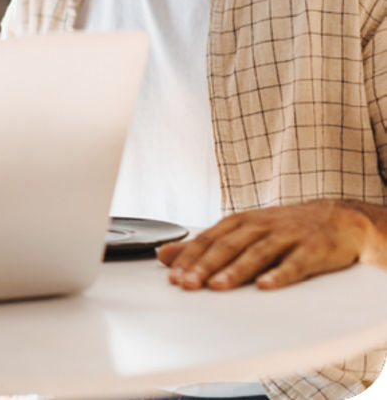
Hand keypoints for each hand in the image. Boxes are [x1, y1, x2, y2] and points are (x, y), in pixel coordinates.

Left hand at [156, 200, 374, 290]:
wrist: (340, 218)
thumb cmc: (285, 229)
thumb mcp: (243, 232)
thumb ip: (206, 245)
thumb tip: (164, 255)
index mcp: (241, 222)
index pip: (208, 239)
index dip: (189, 257)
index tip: (172, 276)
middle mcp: (260, 226)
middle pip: (228, 245)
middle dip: (204, 265)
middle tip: (186, 283)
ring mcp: (287, 236)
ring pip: (257, 253)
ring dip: (235, 270)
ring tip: (217, 286)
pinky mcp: (313, 249)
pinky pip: (295, 263)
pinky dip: (279, 274)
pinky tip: (265, 286)